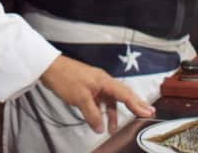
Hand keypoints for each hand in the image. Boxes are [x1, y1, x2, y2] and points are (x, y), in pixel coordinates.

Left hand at [39, 55, 154, 133]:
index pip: (125, 94)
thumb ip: (92, 114)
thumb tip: (100, 128)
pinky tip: (99, 121)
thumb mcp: (80, 98)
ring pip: (109, 101)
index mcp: (105, 81)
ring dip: (112, 114)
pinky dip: (101, 112)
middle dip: (133, 106)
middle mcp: (103, 82)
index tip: (148, 112)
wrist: (49, 68)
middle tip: (146, 115)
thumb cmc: (66, 78)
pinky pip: (99, 102)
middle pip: (121, 95)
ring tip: (114, 129)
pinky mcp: (87, 88)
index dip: (137, 104)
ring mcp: (95, 85)